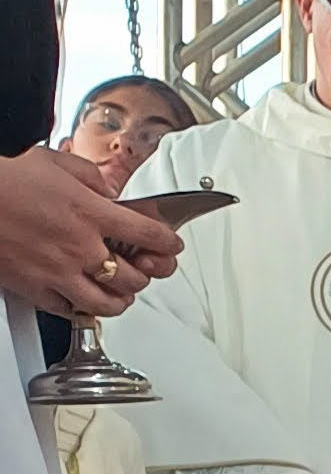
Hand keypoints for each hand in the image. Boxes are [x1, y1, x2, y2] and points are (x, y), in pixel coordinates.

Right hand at [0, 145, 179, 312]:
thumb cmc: (6, 178)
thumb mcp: (56, 163)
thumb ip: (91, 178)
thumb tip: (109, 191)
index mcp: (90, 213)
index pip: (148, 235)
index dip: (168, 243)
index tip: (171, 246)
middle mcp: (79, 247)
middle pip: (135, 277)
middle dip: (147, 275)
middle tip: (144, 270)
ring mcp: (58, 272)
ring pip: (107, 304)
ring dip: (121, 300)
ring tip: (121, 293)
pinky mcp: (34, 289)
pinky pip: (69, 310)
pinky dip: (82, 309)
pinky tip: (83, 300)